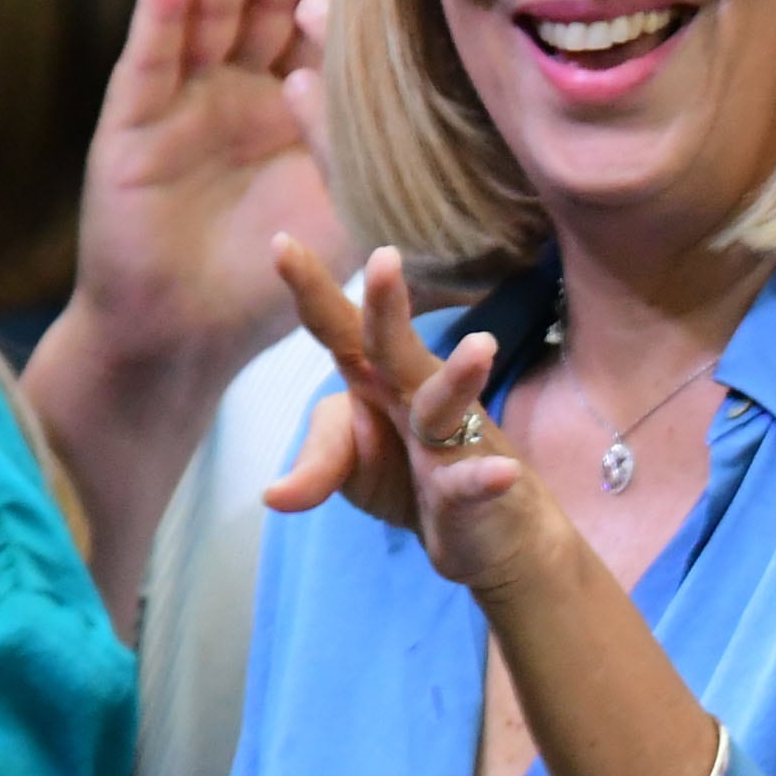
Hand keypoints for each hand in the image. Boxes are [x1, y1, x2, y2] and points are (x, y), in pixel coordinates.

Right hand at [46, 0, 345, 395]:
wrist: (184, 341)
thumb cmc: (270, 281)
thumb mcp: (348, 211)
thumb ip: (381, 153)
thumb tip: (449, 103)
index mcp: (294, 102)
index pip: (321, 22)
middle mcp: (237, 85)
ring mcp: (182, 97)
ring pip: (207, 6)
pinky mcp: (132, 122)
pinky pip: (151, 55)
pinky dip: (161, 4)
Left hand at [262, 240, 561, 593]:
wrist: (492, 533)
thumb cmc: (417, 481)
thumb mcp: (354, 471)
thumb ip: (318, 466)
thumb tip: (273, 495)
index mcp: (376, 383)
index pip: (341, 329)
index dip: (312, 290)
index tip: (281, 242)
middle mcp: (416, 398)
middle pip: (396, 348)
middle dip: (388, 306)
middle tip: (385, 258)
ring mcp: (453, 440)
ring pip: (450, 401)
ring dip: (462, 375)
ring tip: (481, 344)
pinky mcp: (477, 488)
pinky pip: (477, 480)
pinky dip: (487, 477)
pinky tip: (502, 473)